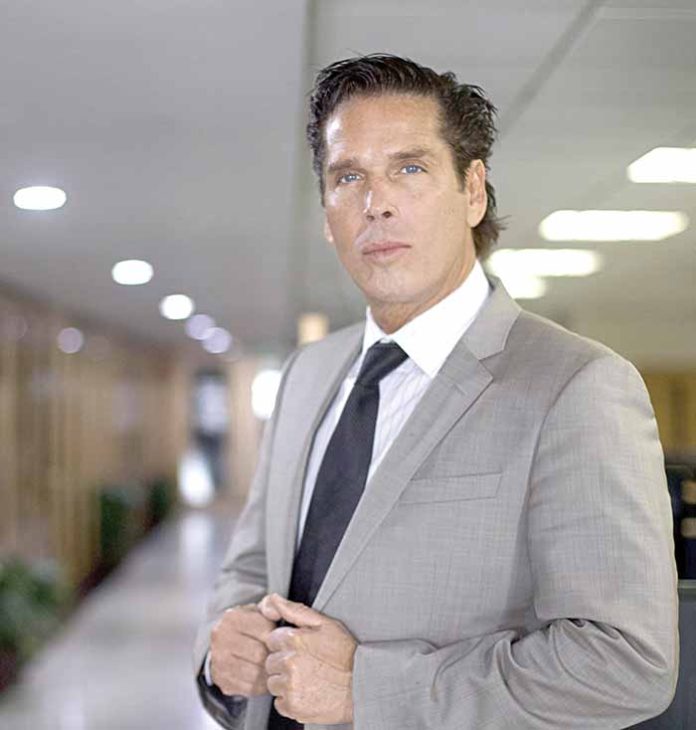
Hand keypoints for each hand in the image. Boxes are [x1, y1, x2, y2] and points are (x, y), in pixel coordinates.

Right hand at [210, 603, 274, 696]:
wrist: (227, 645)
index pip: (265, 629)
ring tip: (273, 665)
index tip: (278, 636)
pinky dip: (262, 684)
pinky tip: (264, 675)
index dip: (277, 634)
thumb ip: (271, 606)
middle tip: (279, 654)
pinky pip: (250, 688)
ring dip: (269, 671)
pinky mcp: (222, 682)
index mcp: (231, 618)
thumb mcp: (259, 611)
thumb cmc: (249, 627)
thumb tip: (275, 612)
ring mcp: (219, 662)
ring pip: (256, 672)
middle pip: (260, 653)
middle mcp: (221, 639)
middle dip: (273, 654)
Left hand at [258, 593, 356, 724]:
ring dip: (285, 682)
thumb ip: (294, 610)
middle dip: (283, 663)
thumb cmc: (346, 654)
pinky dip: (290, 700)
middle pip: (270, 662)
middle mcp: (289, 663)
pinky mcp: (293, 706)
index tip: (299, 649)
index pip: (272, 640)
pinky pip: (279, 703)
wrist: (362, 686)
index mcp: (294, 640)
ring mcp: (290, 686)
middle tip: (305, 664)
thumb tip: (273, 599)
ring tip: (307, 678)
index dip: (285, 644)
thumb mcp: (325, 624)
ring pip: (273, 683)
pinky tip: (307, 692)